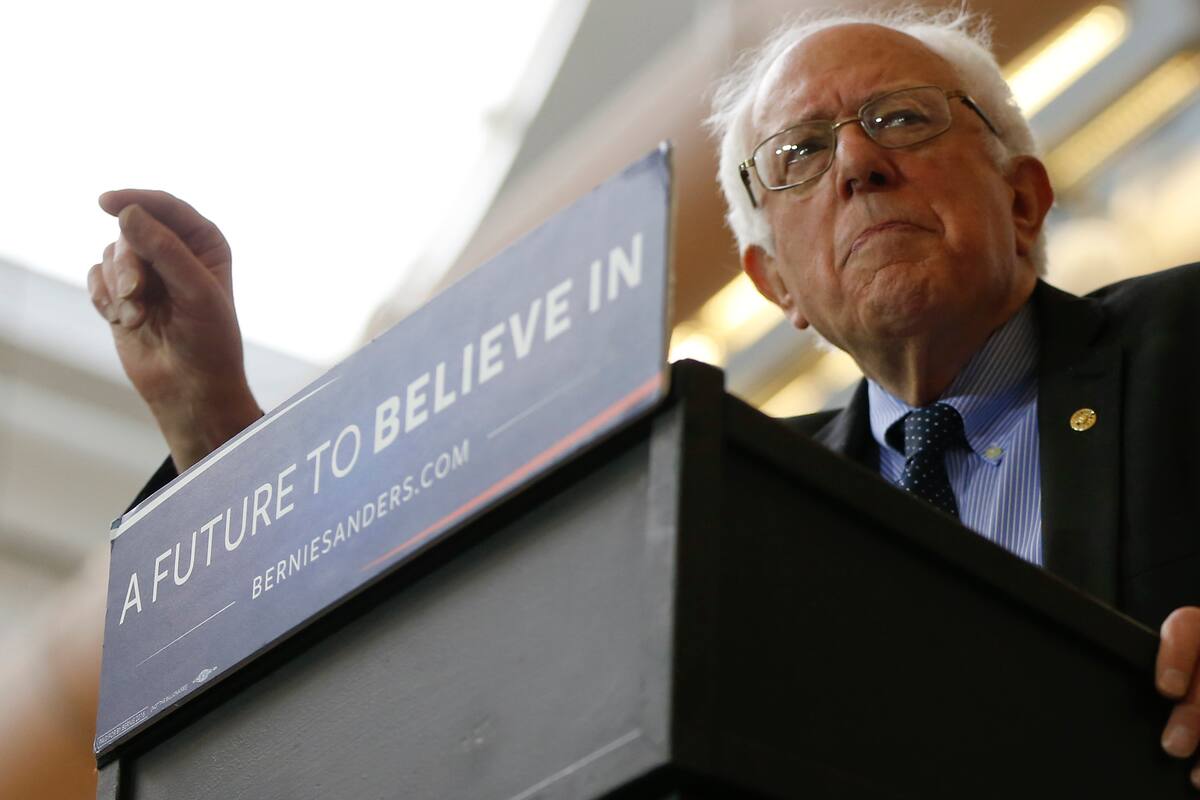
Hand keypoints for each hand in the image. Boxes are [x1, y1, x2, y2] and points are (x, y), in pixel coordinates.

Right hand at [88, 190, 261, 470]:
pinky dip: (104, 298)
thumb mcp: (196, 291)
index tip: (108, 203)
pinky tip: (123, 321)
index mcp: (204, 242)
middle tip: (136, 294)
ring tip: (137, 317)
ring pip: (111, 253)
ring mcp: (147, 271)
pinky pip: (96, 276)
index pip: (166, 207)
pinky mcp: (122, 293)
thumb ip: (165, 250)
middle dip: (129, 263)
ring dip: (118, 287)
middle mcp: (175, 251)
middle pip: (131, 229)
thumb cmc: (209, 340)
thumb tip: (128, 213)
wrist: (191, 387)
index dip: (137, 201)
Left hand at [1157, 607, 1199, 787]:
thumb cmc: (1184, 676)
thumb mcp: (1172, 668)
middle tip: (1173, 746)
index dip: (1177, 656)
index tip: (1166, 689)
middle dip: (1197, 713)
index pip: (1187, 627)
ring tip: (1199, 778)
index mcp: (1197, 628)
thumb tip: (1102, 702)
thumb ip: (1157, 678)